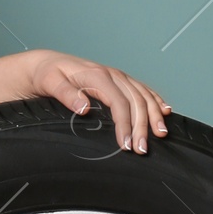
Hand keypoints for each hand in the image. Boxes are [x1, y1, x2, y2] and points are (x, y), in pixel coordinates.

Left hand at [24, 51, 171, 152]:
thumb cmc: (48, 75)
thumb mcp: (51, 83)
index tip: (125, 144)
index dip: (125, 124)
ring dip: (154, 115)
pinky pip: (143, 90)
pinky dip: (156, 101)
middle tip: (142, 149)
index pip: (119, 102)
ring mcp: (118, 77)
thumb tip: (83, 108)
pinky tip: (165, 111)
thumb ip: (66, 95)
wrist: (47, 64)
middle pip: (135, 101)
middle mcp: (112, 75)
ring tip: (160, 135)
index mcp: (98, 76)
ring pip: (144, 96)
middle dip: (142, 127)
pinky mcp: (120, 81)